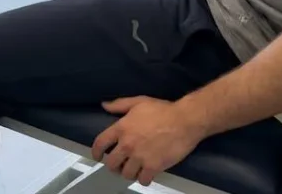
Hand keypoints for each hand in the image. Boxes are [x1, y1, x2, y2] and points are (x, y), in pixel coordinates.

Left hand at [90, 96, 205, 185]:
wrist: (185, 120)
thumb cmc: (164, 110)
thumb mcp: (139, 101)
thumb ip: (119, 105)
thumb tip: (104, 105)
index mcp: (122, 128)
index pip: (100, 143)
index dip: (96, 152)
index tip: (98, 156)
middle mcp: (128, 144)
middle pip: (111, 164)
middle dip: (113, 166)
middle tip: (118, 165)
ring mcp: (140, 157)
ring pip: (126, 174)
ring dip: (128, 173)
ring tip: (133, 170)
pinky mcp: (153, 167)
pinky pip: (142, 180)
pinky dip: (143, 179)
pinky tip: (146, 175)